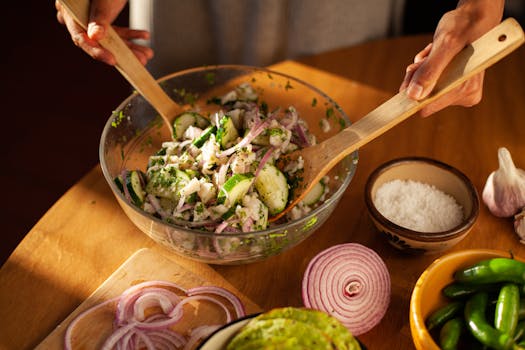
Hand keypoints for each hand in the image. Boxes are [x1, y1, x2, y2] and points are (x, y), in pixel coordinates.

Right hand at [55, 0, 153, 65]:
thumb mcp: (104, 0)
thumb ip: (99, 18)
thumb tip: (94, 37)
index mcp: (70, 11)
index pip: (81, 37)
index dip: (96, 51)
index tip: (113, 60)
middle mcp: (78, 16)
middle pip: (100, 41)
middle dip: (123, 52)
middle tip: (140, 60)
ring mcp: (92, 17)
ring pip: (111, 38)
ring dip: (131, 47)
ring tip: (148, 53)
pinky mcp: (104, 16)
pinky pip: (116, 30)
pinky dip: (132, 34)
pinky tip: (145, 36)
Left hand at [400, 0, 503, 116]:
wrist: (474, 18)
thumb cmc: (464, 26)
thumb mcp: (446, 44)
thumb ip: (430, 70)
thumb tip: (414, 96)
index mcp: (466, 90)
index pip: (426, 106)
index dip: (414, 90)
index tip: (415, 70)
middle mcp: (466, 95)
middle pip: (423, 96)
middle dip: (419, 74)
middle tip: (426, 56)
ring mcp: (460, 91)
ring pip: (424, 87)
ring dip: (422, 68)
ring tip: (434, 52)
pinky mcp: (453, 86)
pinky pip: (429, 81)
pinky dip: (426, 66)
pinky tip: (435, 54)